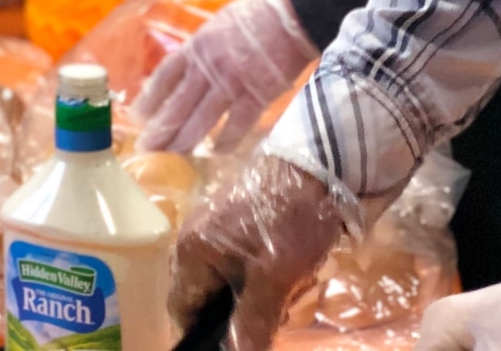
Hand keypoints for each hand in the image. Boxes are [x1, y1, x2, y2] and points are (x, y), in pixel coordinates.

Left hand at [137, 0, 317, 152]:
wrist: (290, 15)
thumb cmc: (257, 16)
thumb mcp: (218, 26)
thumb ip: (204, 49)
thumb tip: (192, 68)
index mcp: (197, 47)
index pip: (165, 77)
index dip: (150, 98)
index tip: (137, 116)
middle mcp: (207, 67)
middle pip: (177, 104)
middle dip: (160, 129)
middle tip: (146, 149)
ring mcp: (230, 84)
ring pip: (201, 120)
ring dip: (184, 141)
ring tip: (171, 157)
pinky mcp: (256, 96)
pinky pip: (236, 126)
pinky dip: (225, 141)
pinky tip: (215, 153)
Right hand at [170, 152, 343, 350]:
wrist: (318, 166)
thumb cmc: (288, 221)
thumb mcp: (274, 279)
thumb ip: (251, 324)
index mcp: (191, 250)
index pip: (182, 309)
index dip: (207, 332)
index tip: (242, 339)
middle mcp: (195, 238)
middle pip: (209, 296)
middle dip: (243, 312)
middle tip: (277, 311)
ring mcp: (216, 226)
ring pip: (231, 281)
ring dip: (260, 294)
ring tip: (292, 285)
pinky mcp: (239, 219)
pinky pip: (244, 262)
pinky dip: (267, 274)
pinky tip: (293, 269)